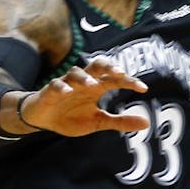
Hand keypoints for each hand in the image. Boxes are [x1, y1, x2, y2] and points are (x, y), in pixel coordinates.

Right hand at [19, 56, 148, 136]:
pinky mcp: (49, 91)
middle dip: (108, 66)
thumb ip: (120, 121)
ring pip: (76, 73)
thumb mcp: (98, 122)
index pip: (115, 78)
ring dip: (84, 78)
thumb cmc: (71, 116)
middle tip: (120, 72)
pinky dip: (61, 87)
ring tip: (93, 85)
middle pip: (97, 65)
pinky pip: (55, 85)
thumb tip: (147, 123)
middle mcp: (83, 82)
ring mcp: (66, 85)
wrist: (43, 120)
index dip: (129, 81)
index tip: (143, 88)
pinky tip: (67, 92)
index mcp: (97, 87)